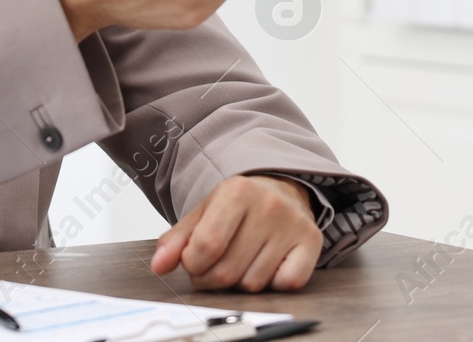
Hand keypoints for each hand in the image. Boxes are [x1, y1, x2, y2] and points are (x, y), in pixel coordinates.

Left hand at [150, 175, 322, 291]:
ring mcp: (293, 223)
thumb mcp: (203, 212)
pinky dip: (273, 282)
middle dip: (211, 278)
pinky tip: (268, 263)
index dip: (192, 264)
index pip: (205, 246)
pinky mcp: (312, 241)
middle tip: (212, 267)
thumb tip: (159, 265)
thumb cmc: (238, 206)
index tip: (194, 260)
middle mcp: (269, 205)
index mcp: (236, 191)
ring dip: (240, 282)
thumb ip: (176, 240)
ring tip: (241, 260)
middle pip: (228, 271)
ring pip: (254, 283)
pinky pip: (286, 284)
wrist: (280, 189)